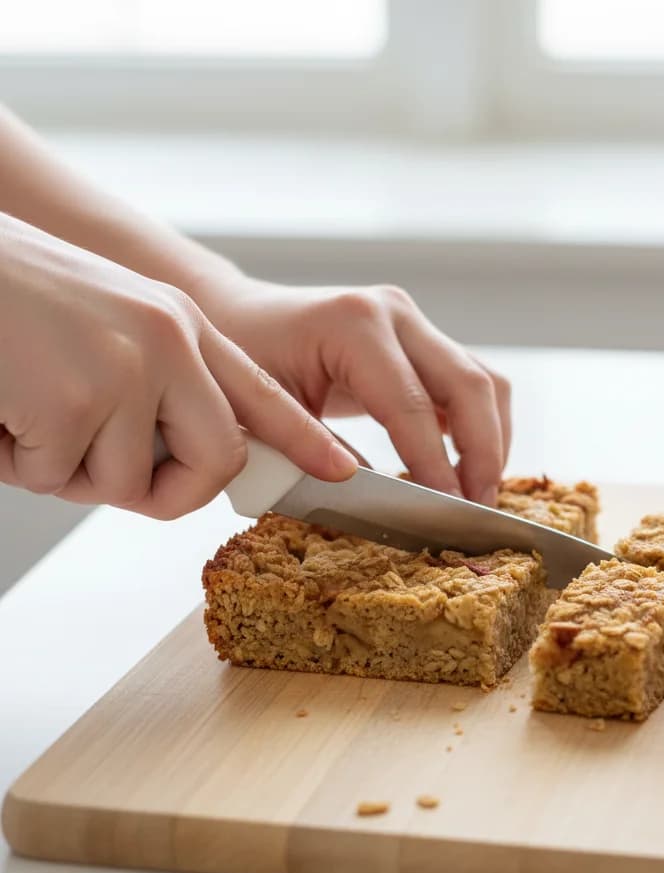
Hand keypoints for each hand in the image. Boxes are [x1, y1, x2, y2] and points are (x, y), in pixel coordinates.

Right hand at [0, 215, 356, 517]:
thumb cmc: (10, 303)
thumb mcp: (108, 329)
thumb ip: (159, 386)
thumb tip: (184, 463)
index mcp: (177, 325)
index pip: (259, 393)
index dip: (304, 439)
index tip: (342, 469)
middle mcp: (168, 340)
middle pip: (218, 460)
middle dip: (168, 489)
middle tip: (101, 466)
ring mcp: (128, 367)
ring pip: (128, 482)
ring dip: (67, 469)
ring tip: (25, 407)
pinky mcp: (76, 397)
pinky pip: (61, 478)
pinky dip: (20, 461)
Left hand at [190, 276, 510, 504]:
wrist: (239, 316)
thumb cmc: (241, 361)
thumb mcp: (264, 410)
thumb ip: (316, 451)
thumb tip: (373, 501)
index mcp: (352, 325)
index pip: (412, 405)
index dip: (436, 466)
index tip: (448, 514)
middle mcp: (393, 313)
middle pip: (470, 385)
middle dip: (482, 454)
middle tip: (478, 511)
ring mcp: (414, 323)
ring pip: (485, 382)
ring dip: (492, 441)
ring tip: (479, 495)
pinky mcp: (424, 340)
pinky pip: (473, 383)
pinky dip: (481, 427)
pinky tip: (469, 468)